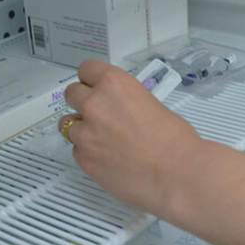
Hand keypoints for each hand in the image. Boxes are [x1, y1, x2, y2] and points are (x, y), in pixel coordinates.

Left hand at [59, 60, 201, 215]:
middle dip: (82, 102)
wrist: (176, 175)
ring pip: (67, 125)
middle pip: (71, 94)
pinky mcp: (84, 160)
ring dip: (81, 129)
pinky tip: (108, 159)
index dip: (91, 80)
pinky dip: (88, 153)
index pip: (86, 69)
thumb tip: (123, 113)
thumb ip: (129, 104)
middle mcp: (95, 105)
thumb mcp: (154, 106)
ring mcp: (86, 134)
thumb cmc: (176, 142)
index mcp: (115, 84)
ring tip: (102, 140)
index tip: (95, 87)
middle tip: (98, 114)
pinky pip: (76, 151)